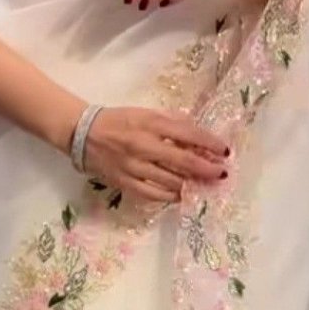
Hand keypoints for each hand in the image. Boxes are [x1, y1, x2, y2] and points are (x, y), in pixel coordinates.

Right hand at [83, 106, 229, 202]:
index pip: (188, 134)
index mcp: (150, 123)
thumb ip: (172, 122)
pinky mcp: (125, 182)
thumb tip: (198, 135)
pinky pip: (153, 194)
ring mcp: (134, 167)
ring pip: (171, 181)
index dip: (210, 144)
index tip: (224, 151)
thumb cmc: (119, 120)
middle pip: (183, 162)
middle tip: (221, 174)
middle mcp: (144, 146)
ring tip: (205, 185)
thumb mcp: (146, 113)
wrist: (83, 133)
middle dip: (207, 169)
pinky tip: (181, 195)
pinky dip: (170, 196)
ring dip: (192, 184)